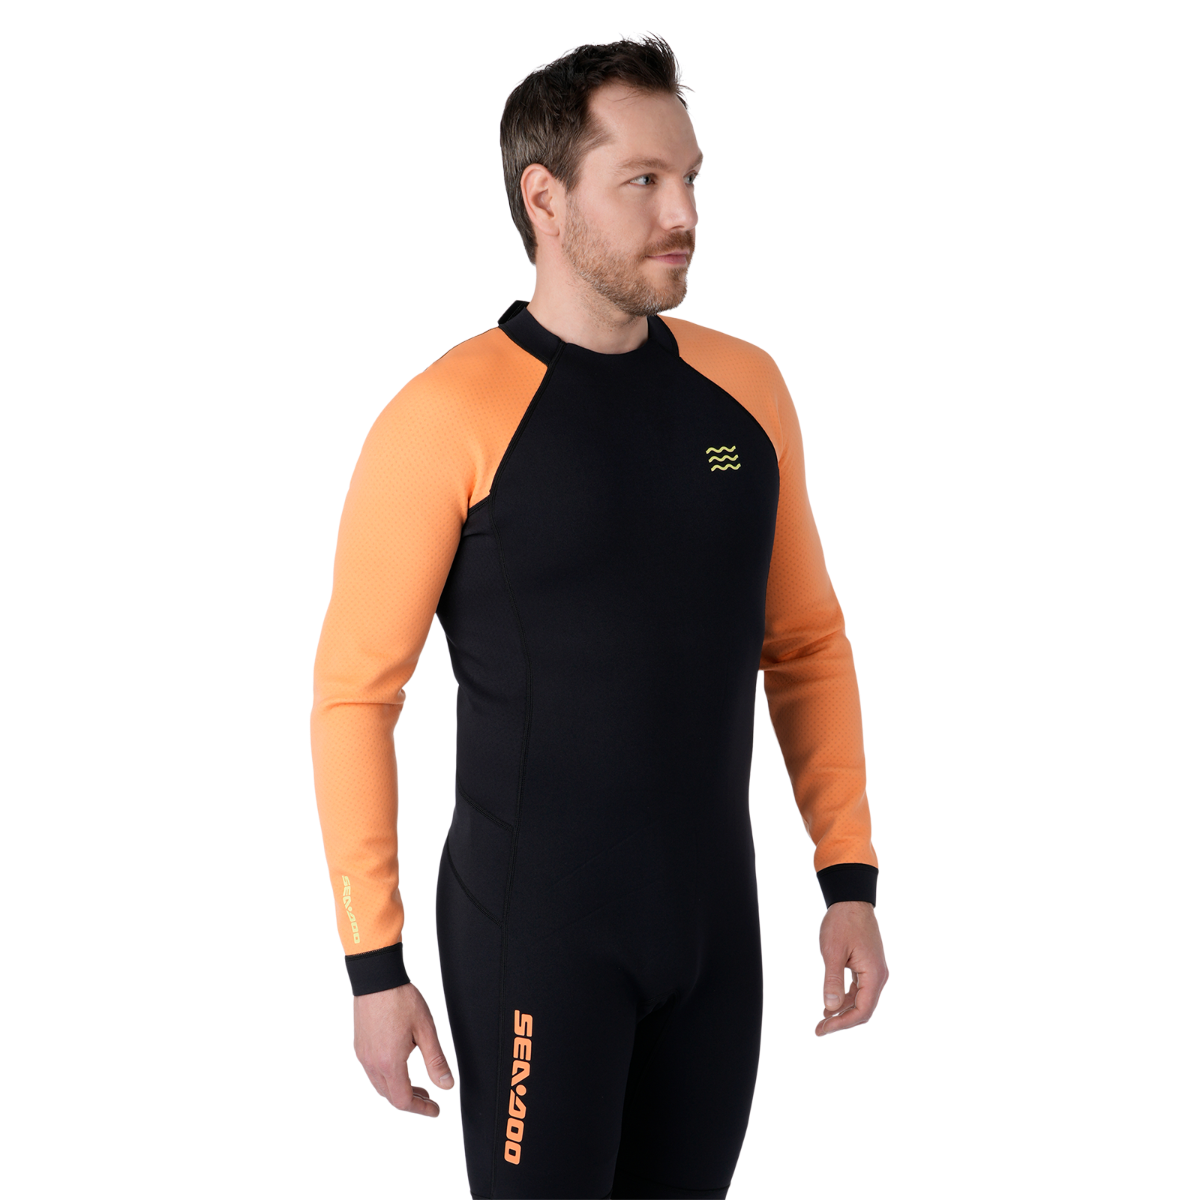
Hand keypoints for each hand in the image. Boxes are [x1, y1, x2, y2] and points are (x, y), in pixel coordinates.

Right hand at [353, 980, 456, 1115]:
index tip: (435, 1109)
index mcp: (390, 1063)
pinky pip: (373, 1073)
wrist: (378, 979)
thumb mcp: (425, 1030)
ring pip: (380, 1086)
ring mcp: (363, 1056)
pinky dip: (388, 1078)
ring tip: (418, 1085)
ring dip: (399, 1090)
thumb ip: (436, 1061)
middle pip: (391, 1097)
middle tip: (430, 1098)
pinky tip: (400, 1067)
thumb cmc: (401, 1000)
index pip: (403, 1101)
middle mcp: (373, 1064)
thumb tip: (446, 1085)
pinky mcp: (360, 1047)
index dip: (421, 1109)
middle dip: (412, 1101)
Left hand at [814, 900, 888, 1037]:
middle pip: (863, 1009)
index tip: (823, 1029)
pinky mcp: (867, 966)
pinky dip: (845, 998)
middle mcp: (878, 976)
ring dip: (842, 1011)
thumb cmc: (842, 922)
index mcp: (874, 975)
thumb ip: (832, 980)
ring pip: (861, 1000)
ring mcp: (874, 971)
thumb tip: (830, 1008)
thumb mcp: (833, 951)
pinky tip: (830, 1004)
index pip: (862, 1011)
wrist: (851, 899)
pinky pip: (859, 989)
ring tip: (822, 1021)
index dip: (843, 1023)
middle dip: (842, 1021)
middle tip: (819, 1030)